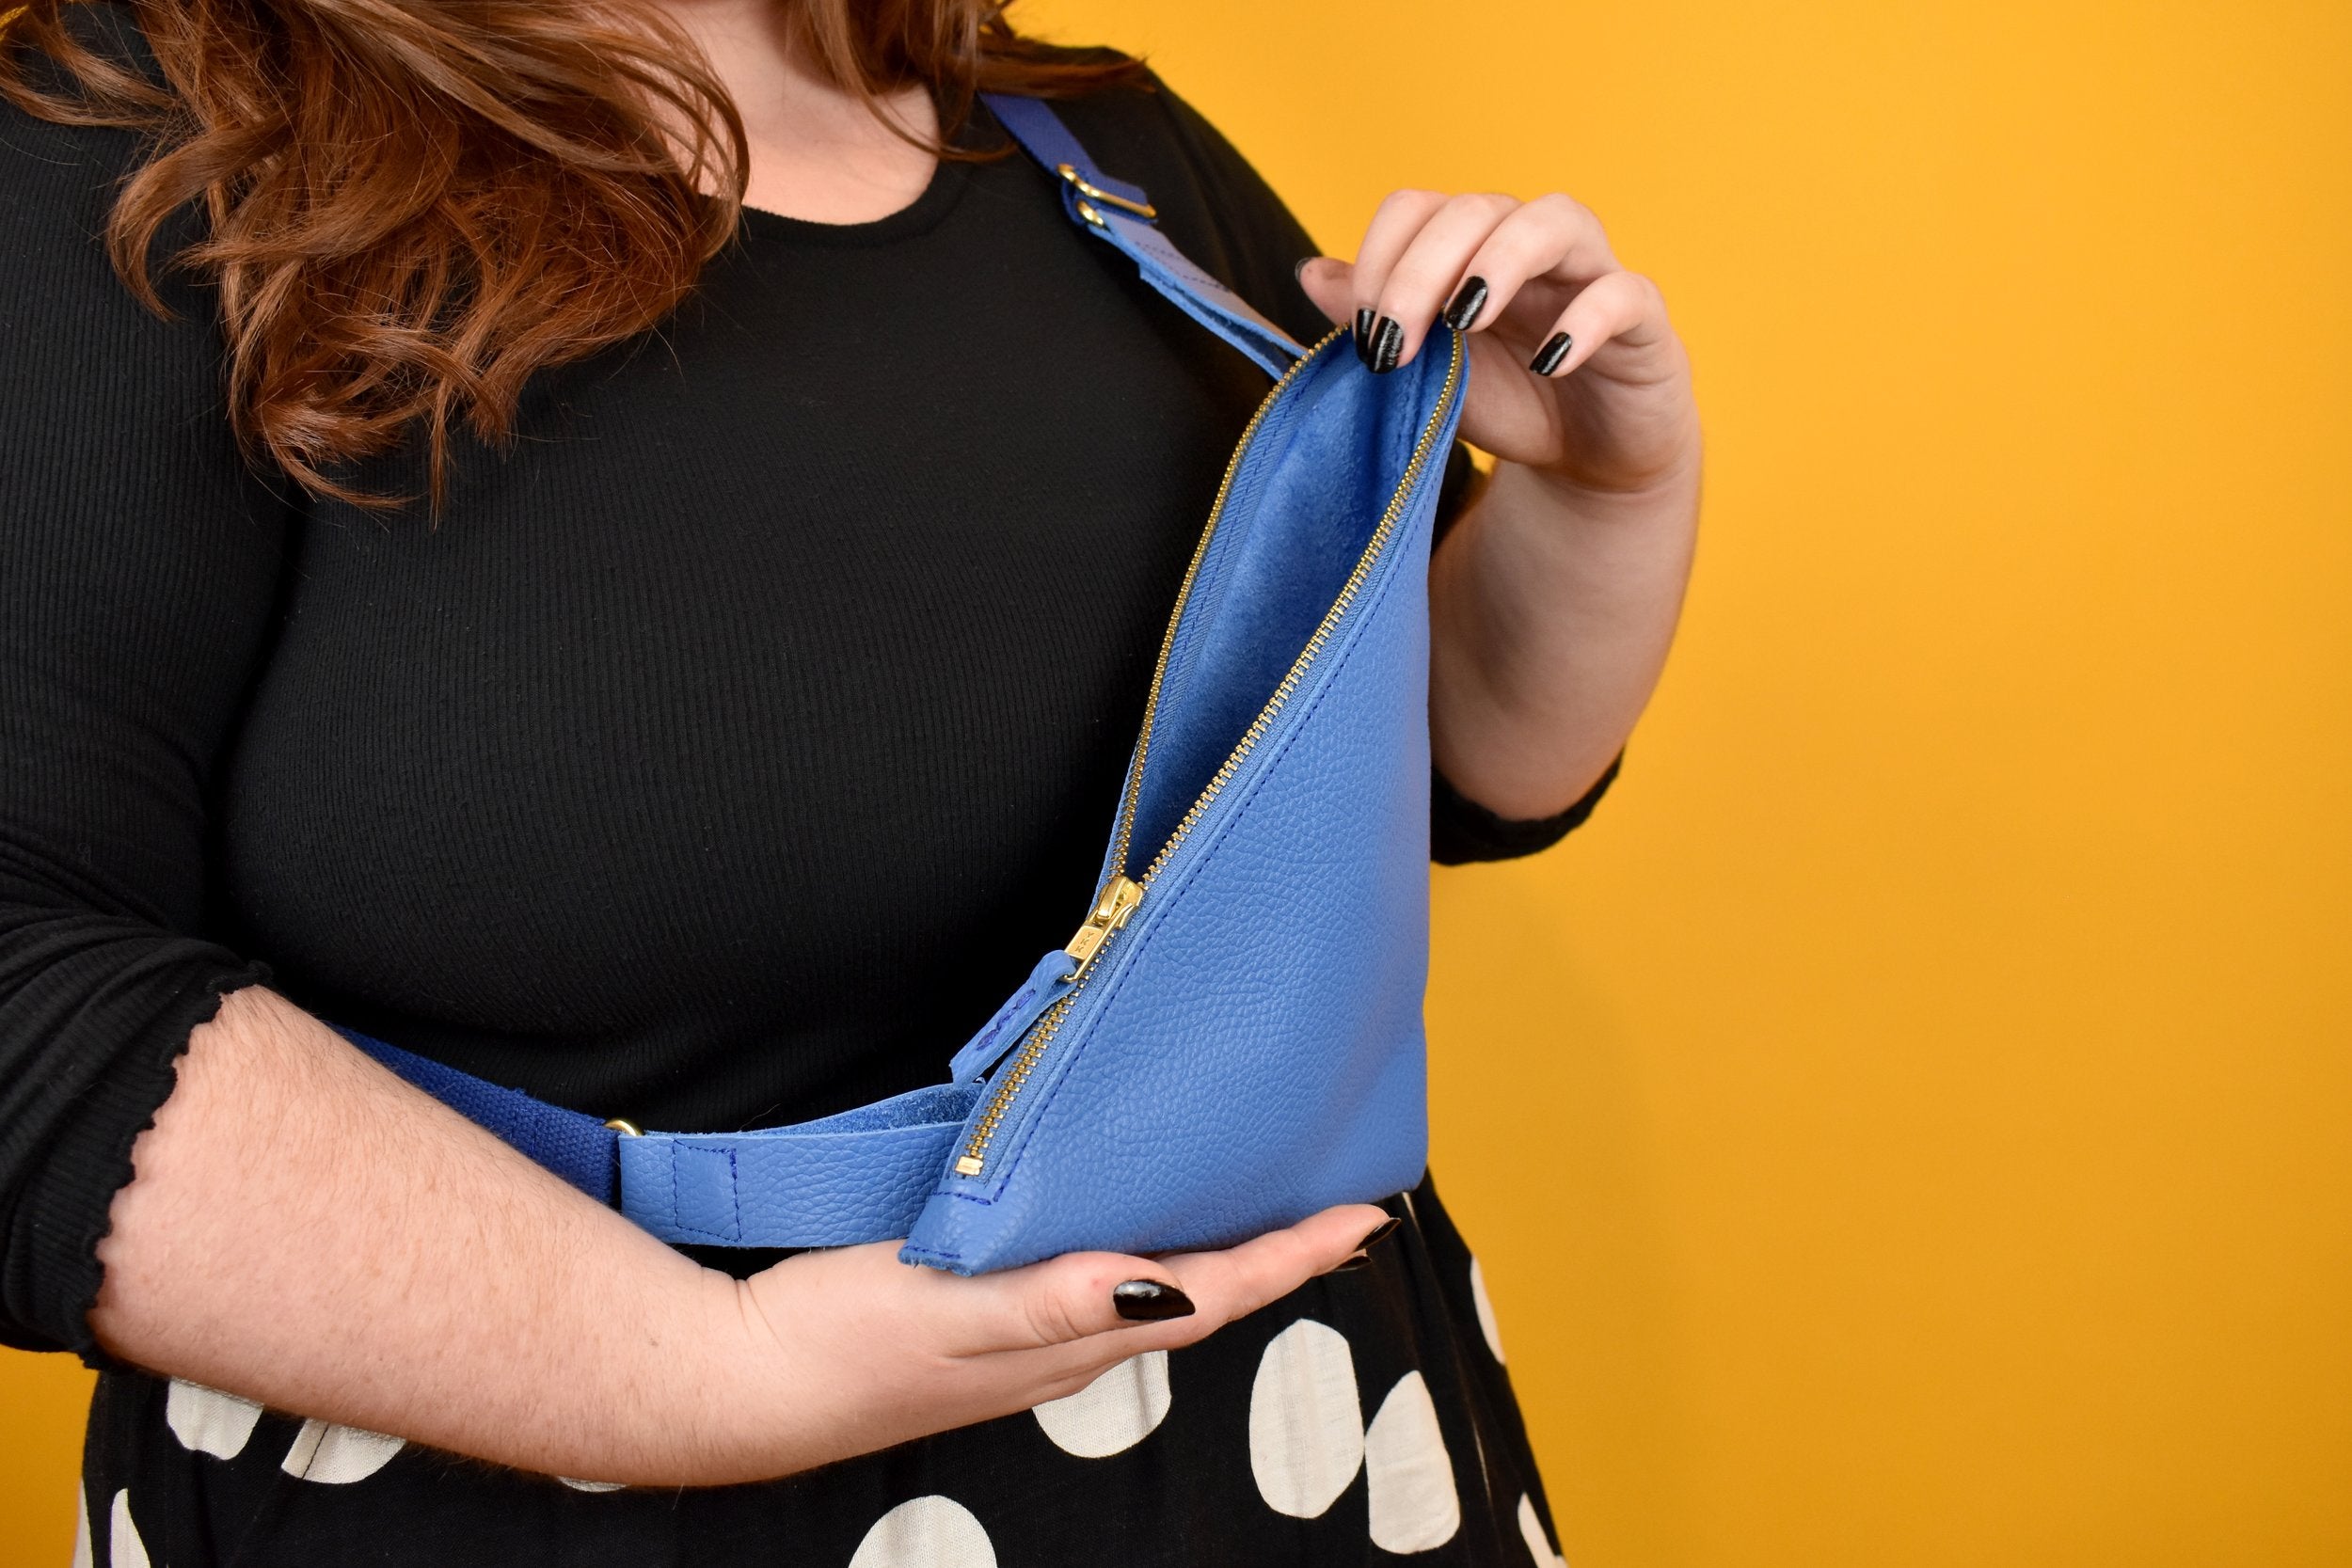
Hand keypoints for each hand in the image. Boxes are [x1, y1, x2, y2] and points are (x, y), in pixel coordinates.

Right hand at [694, 1202, 1388, 1482]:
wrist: (744, 1381)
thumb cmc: (841, 1343)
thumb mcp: (950, 1313)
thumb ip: (1054, 1302)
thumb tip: (1164, 1285)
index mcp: (1076, 1336)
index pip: (1216, 1294)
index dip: (1293, 1255)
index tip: (1367, 1216)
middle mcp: (1071, 1338)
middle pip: (1206, 1291)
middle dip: (1278, 1247)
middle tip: (1339, 1195)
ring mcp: (1032, 1330)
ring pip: (1158, 1282)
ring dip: (1221, 1243)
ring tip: (1268, 1193)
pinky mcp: (992, 1310)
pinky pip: (1101, 1273)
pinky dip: (1148, 1236)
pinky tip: (1140, 1206)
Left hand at [1297, 191, 1697, 496]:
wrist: (1591, 458)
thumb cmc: (1510, 401)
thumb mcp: (1430, 371)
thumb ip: (1380, 322)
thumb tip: (1311, 273)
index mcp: (1472, 246)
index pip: (1417, 209)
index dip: (1380, 259)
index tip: (1364, 335)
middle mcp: (1530, 242)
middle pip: (1473, 211)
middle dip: (1420, 273)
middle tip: (1393, 345)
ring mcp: (1591, 272)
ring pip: (1554, 221)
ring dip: (1499, 262)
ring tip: (1464, 319)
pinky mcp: (1643, 319)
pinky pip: (1622, 293)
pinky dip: (1583, 320)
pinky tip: (1549, 360)